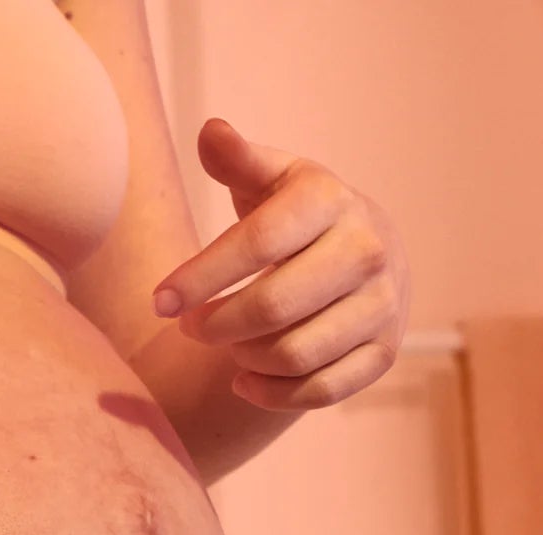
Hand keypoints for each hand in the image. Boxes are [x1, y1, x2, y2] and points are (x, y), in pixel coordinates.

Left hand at [151, 117, 411, 409]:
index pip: (258, 242)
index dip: (201, 276)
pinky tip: (243, 378)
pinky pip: (319, 392)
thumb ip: (239, 161)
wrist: (368, 255)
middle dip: (215, 324)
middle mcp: (368, 251)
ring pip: (293, 354)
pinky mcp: (384, 353)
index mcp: (331, 202)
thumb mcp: (271, 180)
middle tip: (187, 326)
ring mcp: (383, 306)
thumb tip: (213, 132)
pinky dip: (271, 393)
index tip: (158, 302)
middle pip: (273, 306)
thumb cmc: (297, 216)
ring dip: (242, 356)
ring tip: (224, 342)